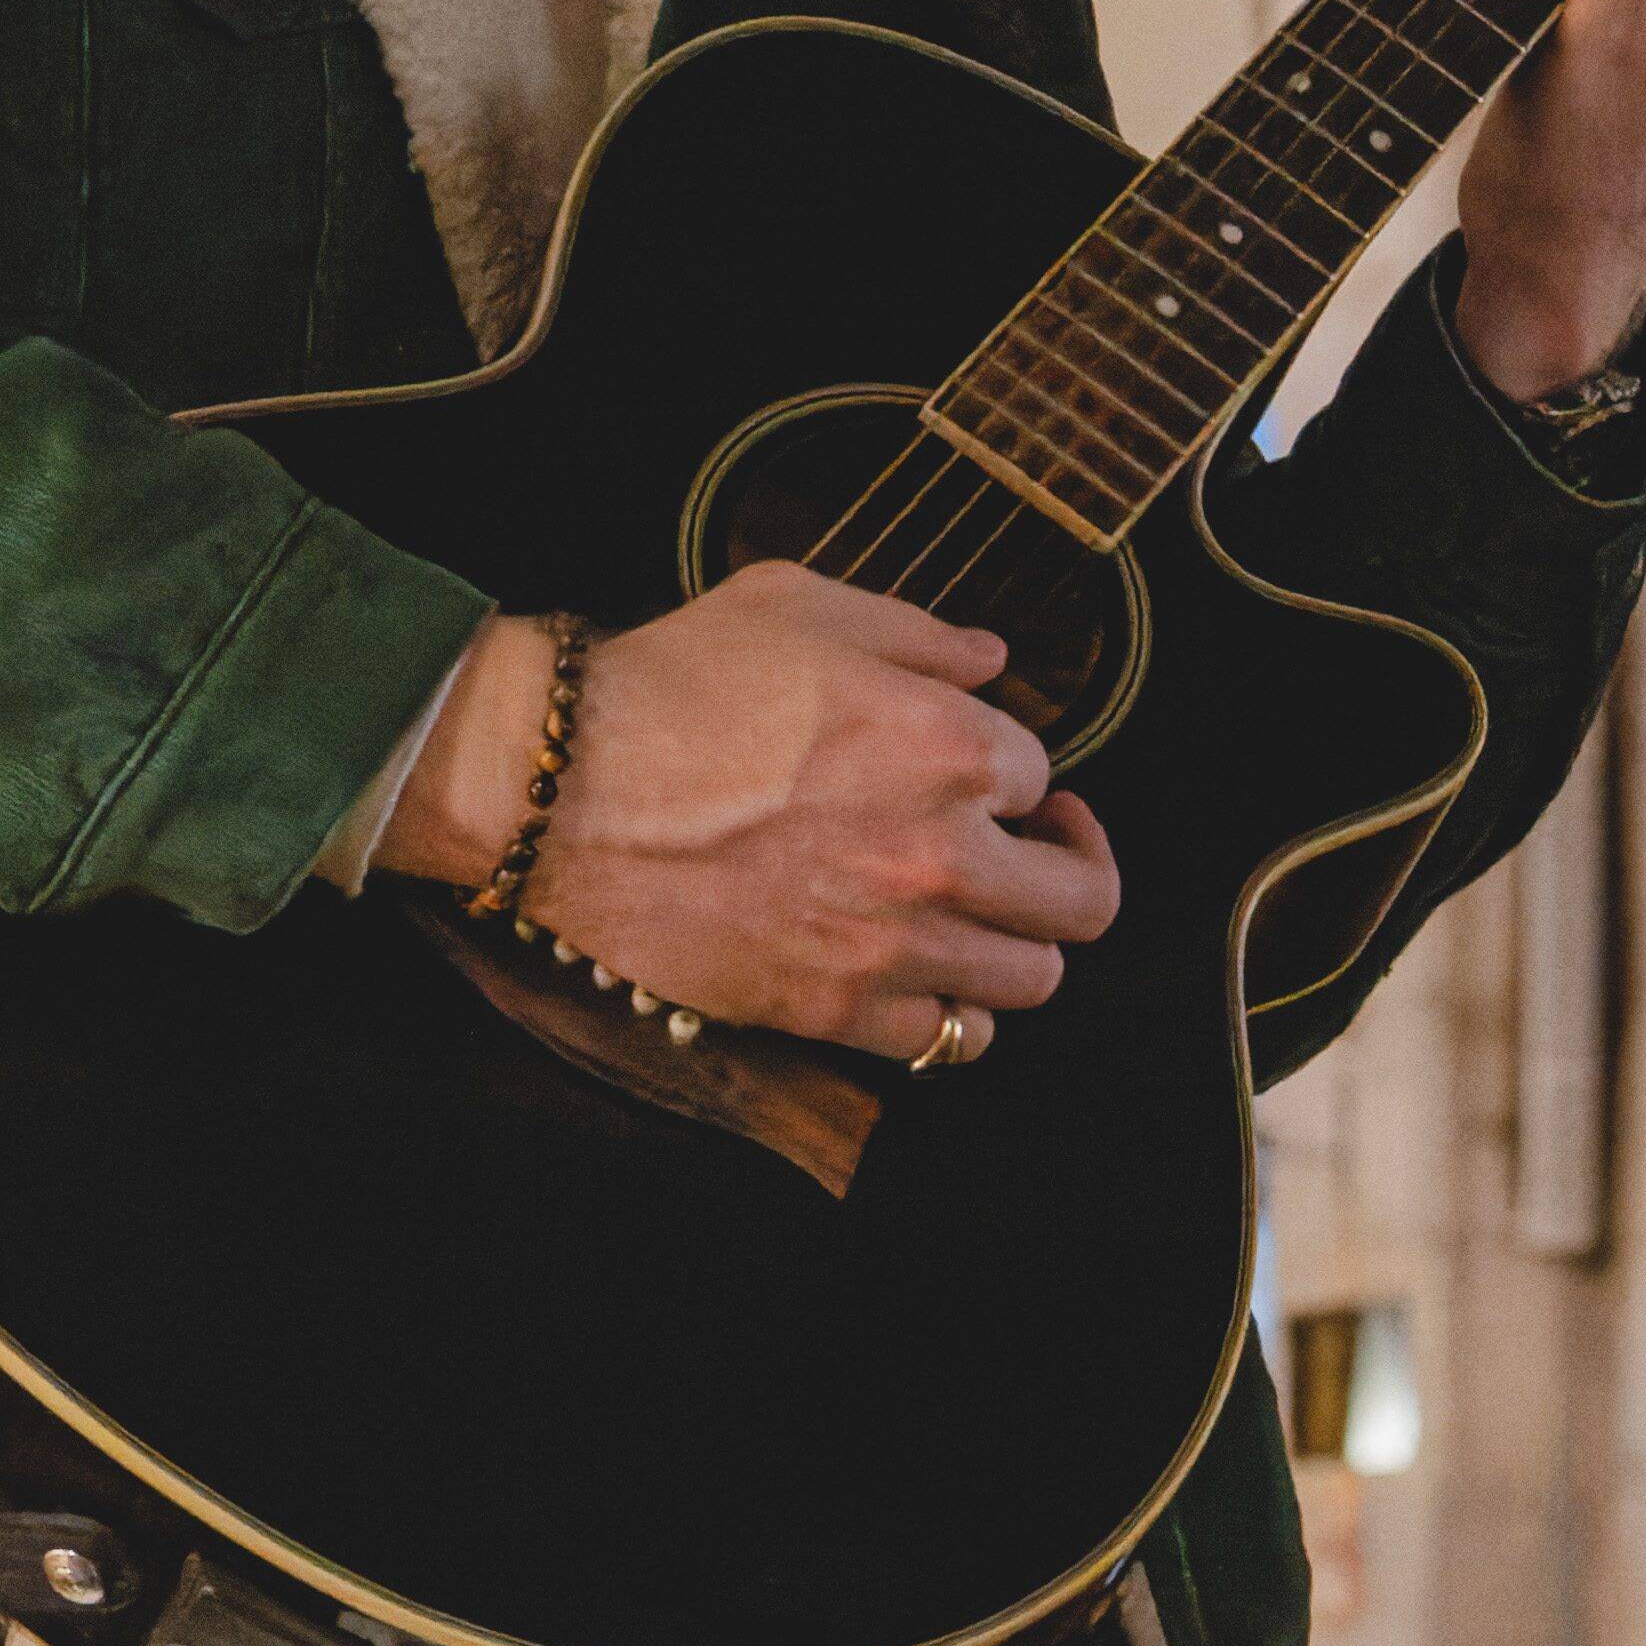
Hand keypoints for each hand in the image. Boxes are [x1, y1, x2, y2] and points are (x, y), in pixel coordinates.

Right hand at [377, 563, 1122, 1062]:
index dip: (1013, 766)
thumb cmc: (675, 684)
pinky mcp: (834, 1012)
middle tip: (1036, 845)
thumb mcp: (802, 604)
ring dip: (1022, 942)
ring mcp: (892, 945)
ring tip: (987, 911)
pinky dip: (957, 1014)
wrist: (565, 790)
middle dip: (1070, 864)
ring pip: (1033, 980)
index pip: (1043, 772)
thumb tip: (992, 661)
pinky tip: (929, 972)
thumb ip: (918, 634)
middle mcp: (942, 854)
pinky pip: (950, 1042)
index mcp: (949, 746)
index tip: (983, 767)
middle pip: (1080, 898)